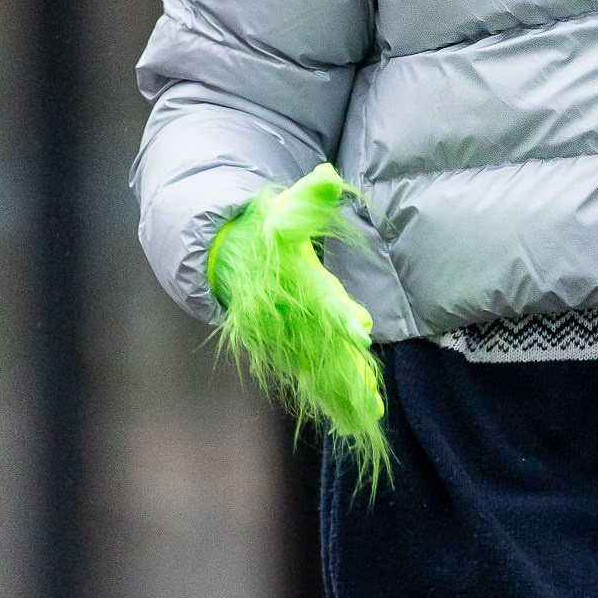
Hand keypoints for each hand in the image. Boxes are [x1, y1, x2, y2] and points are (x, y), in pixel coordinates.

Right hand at [207, 164, 388, 481]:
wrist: (225, 256)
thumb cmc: (266, 228)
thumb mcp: (287, 206)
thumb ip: (311, 195)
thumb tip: (328, 178)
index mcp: (294, 278)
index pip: (319, 296)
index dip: (339, 312)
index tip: (362, 329)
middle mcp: (289, 311)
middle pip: (320, 344)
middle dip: (345, 371)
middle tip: (372, 398)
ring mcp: (287, 331)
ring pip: (315, 366)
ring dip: (340, 392)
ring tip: (367, 418)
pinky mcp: (288, 345)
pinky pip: (311, 375)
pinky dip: (330, 396)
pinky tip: (352, 418)